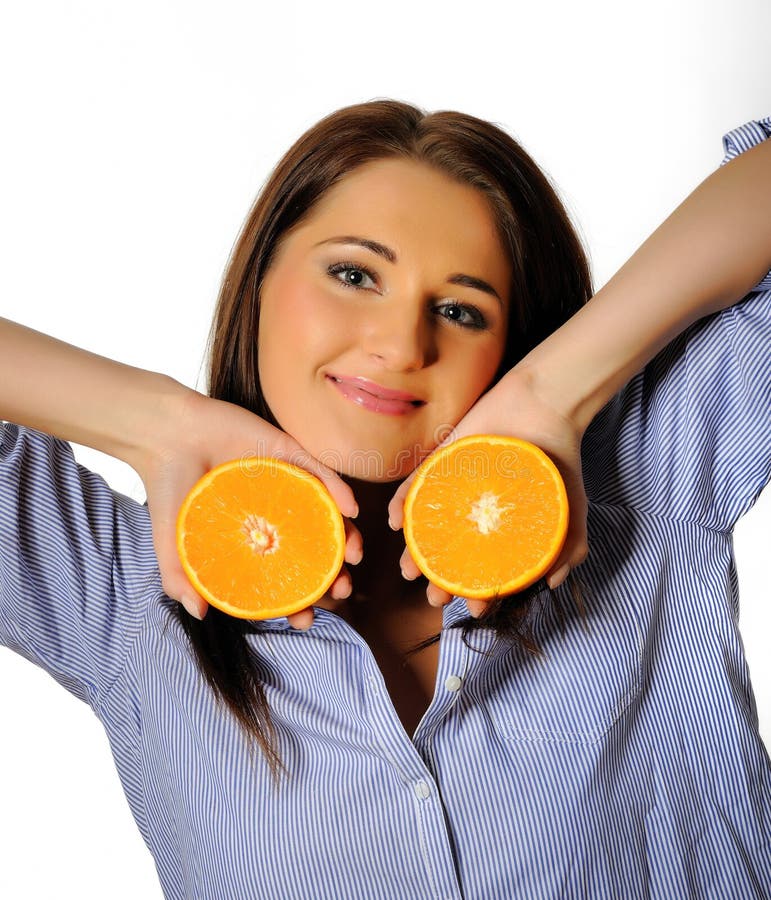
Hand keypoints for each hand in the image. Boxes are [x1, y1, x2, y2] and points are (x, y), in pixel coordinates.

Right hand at [136, 388, 361, 628]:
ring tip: (354, 556)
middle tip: (341, 590)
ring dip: (348, 537)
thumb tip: (199, 614)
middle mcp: (275, 517)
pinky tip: (352, 509)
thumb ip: (180, 579)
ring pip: (326, 516)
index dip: (297, 601)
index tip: (306, 618)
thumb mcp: (171, 543)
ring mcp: (286, 487)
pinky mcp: (290, 454)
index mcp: (253, 542)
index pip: (283, 577)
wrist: (165, 435)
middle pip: (313, 552)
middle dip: (332, 575)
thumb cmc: (168, 489)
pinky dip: (340, 491)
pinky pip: (321, 473)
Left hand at [387, 368, 588, 616]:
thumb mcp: (570, 512)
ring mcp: (454, 492)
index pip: (483, 569)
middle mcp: (474, 516)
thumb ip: (566, 550)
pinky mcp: (439, 464)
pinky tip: (396, 524)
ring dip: (414, 552)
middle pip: (451, 554)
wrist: (546, 409)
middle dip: (441, 580)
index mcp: (500, 531)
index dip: (478, 592)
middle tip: (435, 596)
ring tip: (409, 570)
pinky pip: (414, 487)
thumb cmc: (559, 463)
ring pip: (428, 528)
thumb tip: (550, 584)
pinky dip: (402, 506)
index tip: (476, 608)